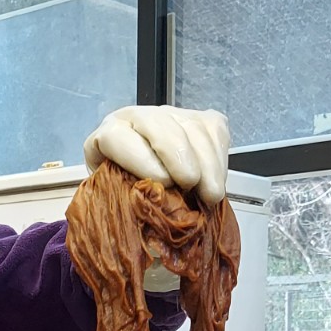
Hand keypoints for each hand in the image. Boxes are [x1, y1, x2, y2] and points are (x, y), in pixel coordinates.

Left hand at [83, 105, 230, 207]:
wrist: (148, 180)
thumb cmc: (128, 191)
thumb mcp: (117, 199)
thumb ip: (124, 202)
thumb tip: (148, 214)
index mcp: (109, 135)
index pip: (117, 137)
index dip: (140, 160)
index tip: (161, 184)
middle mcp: (138, 118)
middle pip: (159, 124)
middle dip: (179, 154)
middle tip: (190, 183)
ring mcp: (172, 115)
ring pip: (193, 128)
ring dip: (207, 162)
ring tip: (210, 194)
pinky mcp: (201, 118)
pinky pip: (215, 131)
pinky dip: (220, 159)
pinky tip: (217, 182)